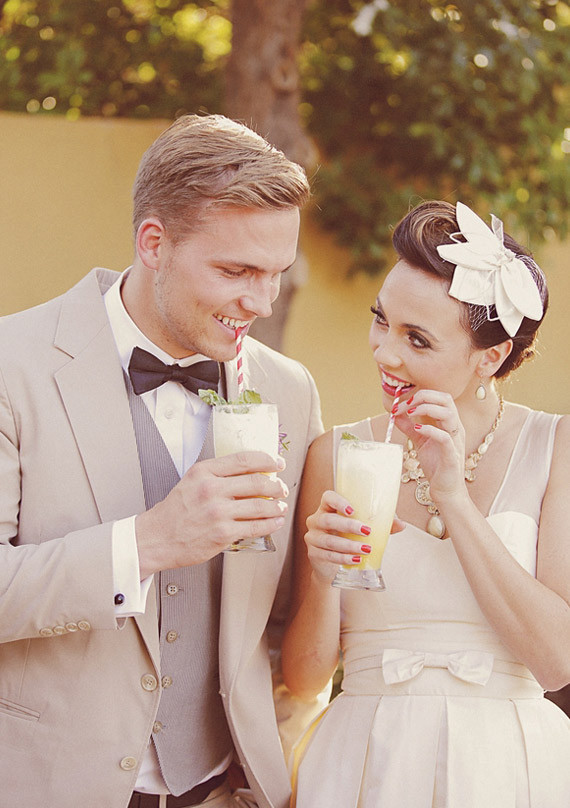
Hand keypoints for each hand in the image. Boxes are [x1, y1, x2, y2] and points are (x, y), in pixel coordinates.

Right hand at [135, 451, 287, 575]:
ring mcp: (218, 512)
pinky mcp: (223, 533)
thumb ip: (217, 475)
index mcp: (204, 472)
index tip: (277, 463)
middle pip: (257, 481)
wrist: (157, 538)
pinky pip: (256, 526)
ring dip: (277, 506)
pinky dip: (271, 524)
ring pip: (260, 505)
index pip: (244, 460)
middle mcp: (212, 489)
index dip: (267, 460)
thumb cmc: (174, 512)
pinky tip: (275, 522)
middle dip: (276, 485)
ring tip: (281, 506)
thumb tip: (249, 473)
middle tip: (281, 488)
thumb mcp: (191, 481)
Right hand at [304, 490, 403, 583]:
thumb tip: (402, 524)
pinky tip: (355, 559)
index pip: (327, 497)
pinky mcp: (313, 553)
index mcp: (327, 508)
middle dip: (348, 525)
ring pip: (328, 540)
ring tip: (365, 550)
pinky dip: (343, 558)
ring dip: (348, 545)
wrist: (332, 566)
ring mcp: (313, 537)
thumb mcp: (364, 530)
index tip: (352, 510)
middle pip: (328, 519)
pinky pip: (327, 555)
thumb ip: (382, 525)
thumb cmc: (349, 539)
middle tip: (366, 531)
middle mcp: (316, 520)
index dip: (338, 501)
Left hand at [392, 389, 465, 500]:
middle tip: (405, 405)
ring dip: (427, 409)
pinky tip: (417, 430)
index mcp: (449, 423)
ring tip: (410, 414)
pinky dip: (430, 430)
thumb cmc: (436, 464)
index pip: (440, 397)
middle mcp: (455, 428)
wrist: (445, 489)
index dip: (420, 395)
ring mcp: (455, 440)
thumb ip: (409, 427)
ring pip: (449, 414)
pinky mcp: (452, 455)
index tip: (401, 403)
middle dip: (424, 397)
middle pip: (446, 399)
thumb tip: (396, 414)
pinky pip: (445, 437)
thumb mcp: (420, 441)